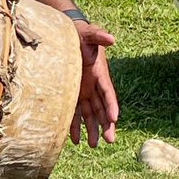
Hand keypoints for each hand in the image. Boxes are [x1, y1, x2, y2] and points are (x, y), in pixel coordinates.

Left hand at [70, 21, 118, 147]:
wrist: (65, 34)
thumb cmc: (79, 32)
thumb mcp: (88, 32)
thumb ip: (98, 35)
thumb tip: (112, 39)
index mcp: (100, 73)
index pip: (108, 92)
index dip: (111, 105)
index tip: (114, 119)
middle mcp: (93, 85)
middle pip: (102, 108)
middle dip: (106, 125)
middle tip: (109, 140)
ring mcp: (83, 91)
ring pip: (89, 114)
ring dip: (92, 129)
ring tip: (93, 145)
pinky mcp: (72, 93)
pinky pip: (74, 112)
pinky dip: (75, 125)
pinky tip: (74, 139)